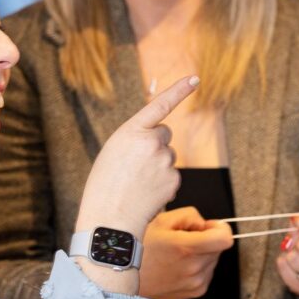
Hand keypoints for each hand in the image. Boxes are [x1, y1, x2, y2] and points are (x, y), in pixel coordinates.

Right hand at [77, 76, 198, 237]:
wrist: (108, 220)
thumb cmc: (104, 187)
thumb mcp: (112, 153)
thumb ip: (134, 141)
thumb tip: (157, 143)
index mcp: (130, 131)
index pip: (159, 105)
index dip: (179, 90)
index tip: (194, 78)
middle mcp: (151, 142)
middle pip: (165, 134)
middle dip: (157, 145)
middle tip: (137, 166)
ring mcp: (165, 161)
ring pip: (168, 157)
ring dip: (158, 167)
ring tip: (137, 184)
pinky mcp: (174, 180)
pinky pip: (172, 176)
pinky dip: (163, 184)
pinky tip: (146, 195)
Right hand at [139, 207, 232, 298]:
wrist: (124, 276)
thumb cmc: (139, 247)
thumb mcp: (161, 220)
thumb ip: (190, 215)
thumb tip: (204, 224)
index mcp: (187, 248)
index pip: (225, 238)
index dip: (219, 228)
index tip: (208, 227)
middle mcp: (194, 268)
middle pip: (218, 247)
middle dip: (205, 239)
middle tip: (182, 239)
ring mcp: (196, 282)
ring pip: (212, 260)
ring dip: (201, 254)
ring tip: (176, 254)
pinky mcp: (195, 292)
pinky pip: (206, 273)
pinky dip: (197, 267)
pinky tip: (177, 265)